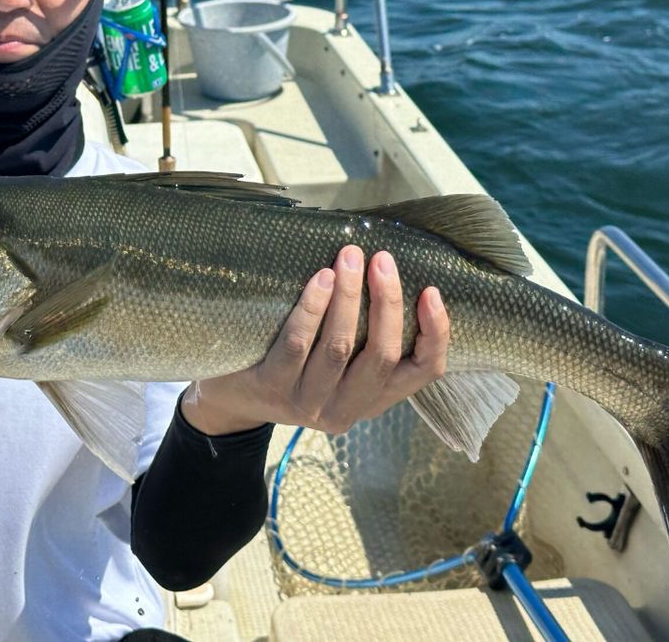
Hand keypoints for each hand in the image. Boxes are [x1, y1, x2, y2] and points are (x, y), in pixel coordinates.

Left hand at [182, 245, 448, 435]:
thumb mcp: (338, 363)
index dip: (435, 334)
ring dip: (349, 298)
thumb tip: (389, 270)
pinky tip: (320, 279)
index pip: (423, 372)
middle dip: (387, 303)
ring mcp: (307, 404)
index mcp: (373, 399)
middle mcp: (346, 409)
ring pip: (339, 348)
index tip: (432, 291)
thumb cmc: (295, 365)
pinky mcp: (271, 390)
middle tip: (382, 259)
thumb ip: (366, 335)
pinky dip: (312, 308)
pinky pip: (297, 344)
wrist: (232, 398)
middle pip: (381, 356)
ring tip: (350, 258)